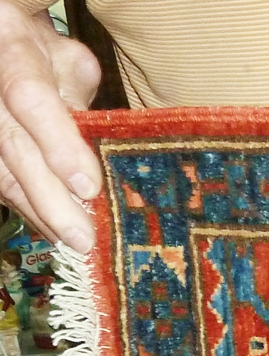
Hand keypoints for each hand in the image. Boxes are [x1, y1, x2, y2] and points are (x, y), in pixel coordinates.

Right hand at [0, 3, 100, 251]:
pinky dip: (28, 210)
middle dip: (50, 199)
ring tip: (73, 244)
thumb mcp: (70, 62)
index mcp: (13, 53)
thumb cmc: (45, 56)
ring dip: (39, 213)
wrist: (1, 43)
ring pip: (1, 173)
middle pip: (13, 148)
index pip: (31, 100)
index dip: (59, 145)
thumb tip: (103, 143)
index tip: (88, 187)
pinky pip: (0, 183)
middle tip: (83, 238)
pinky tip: (54, 232)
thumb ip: (83, 99)